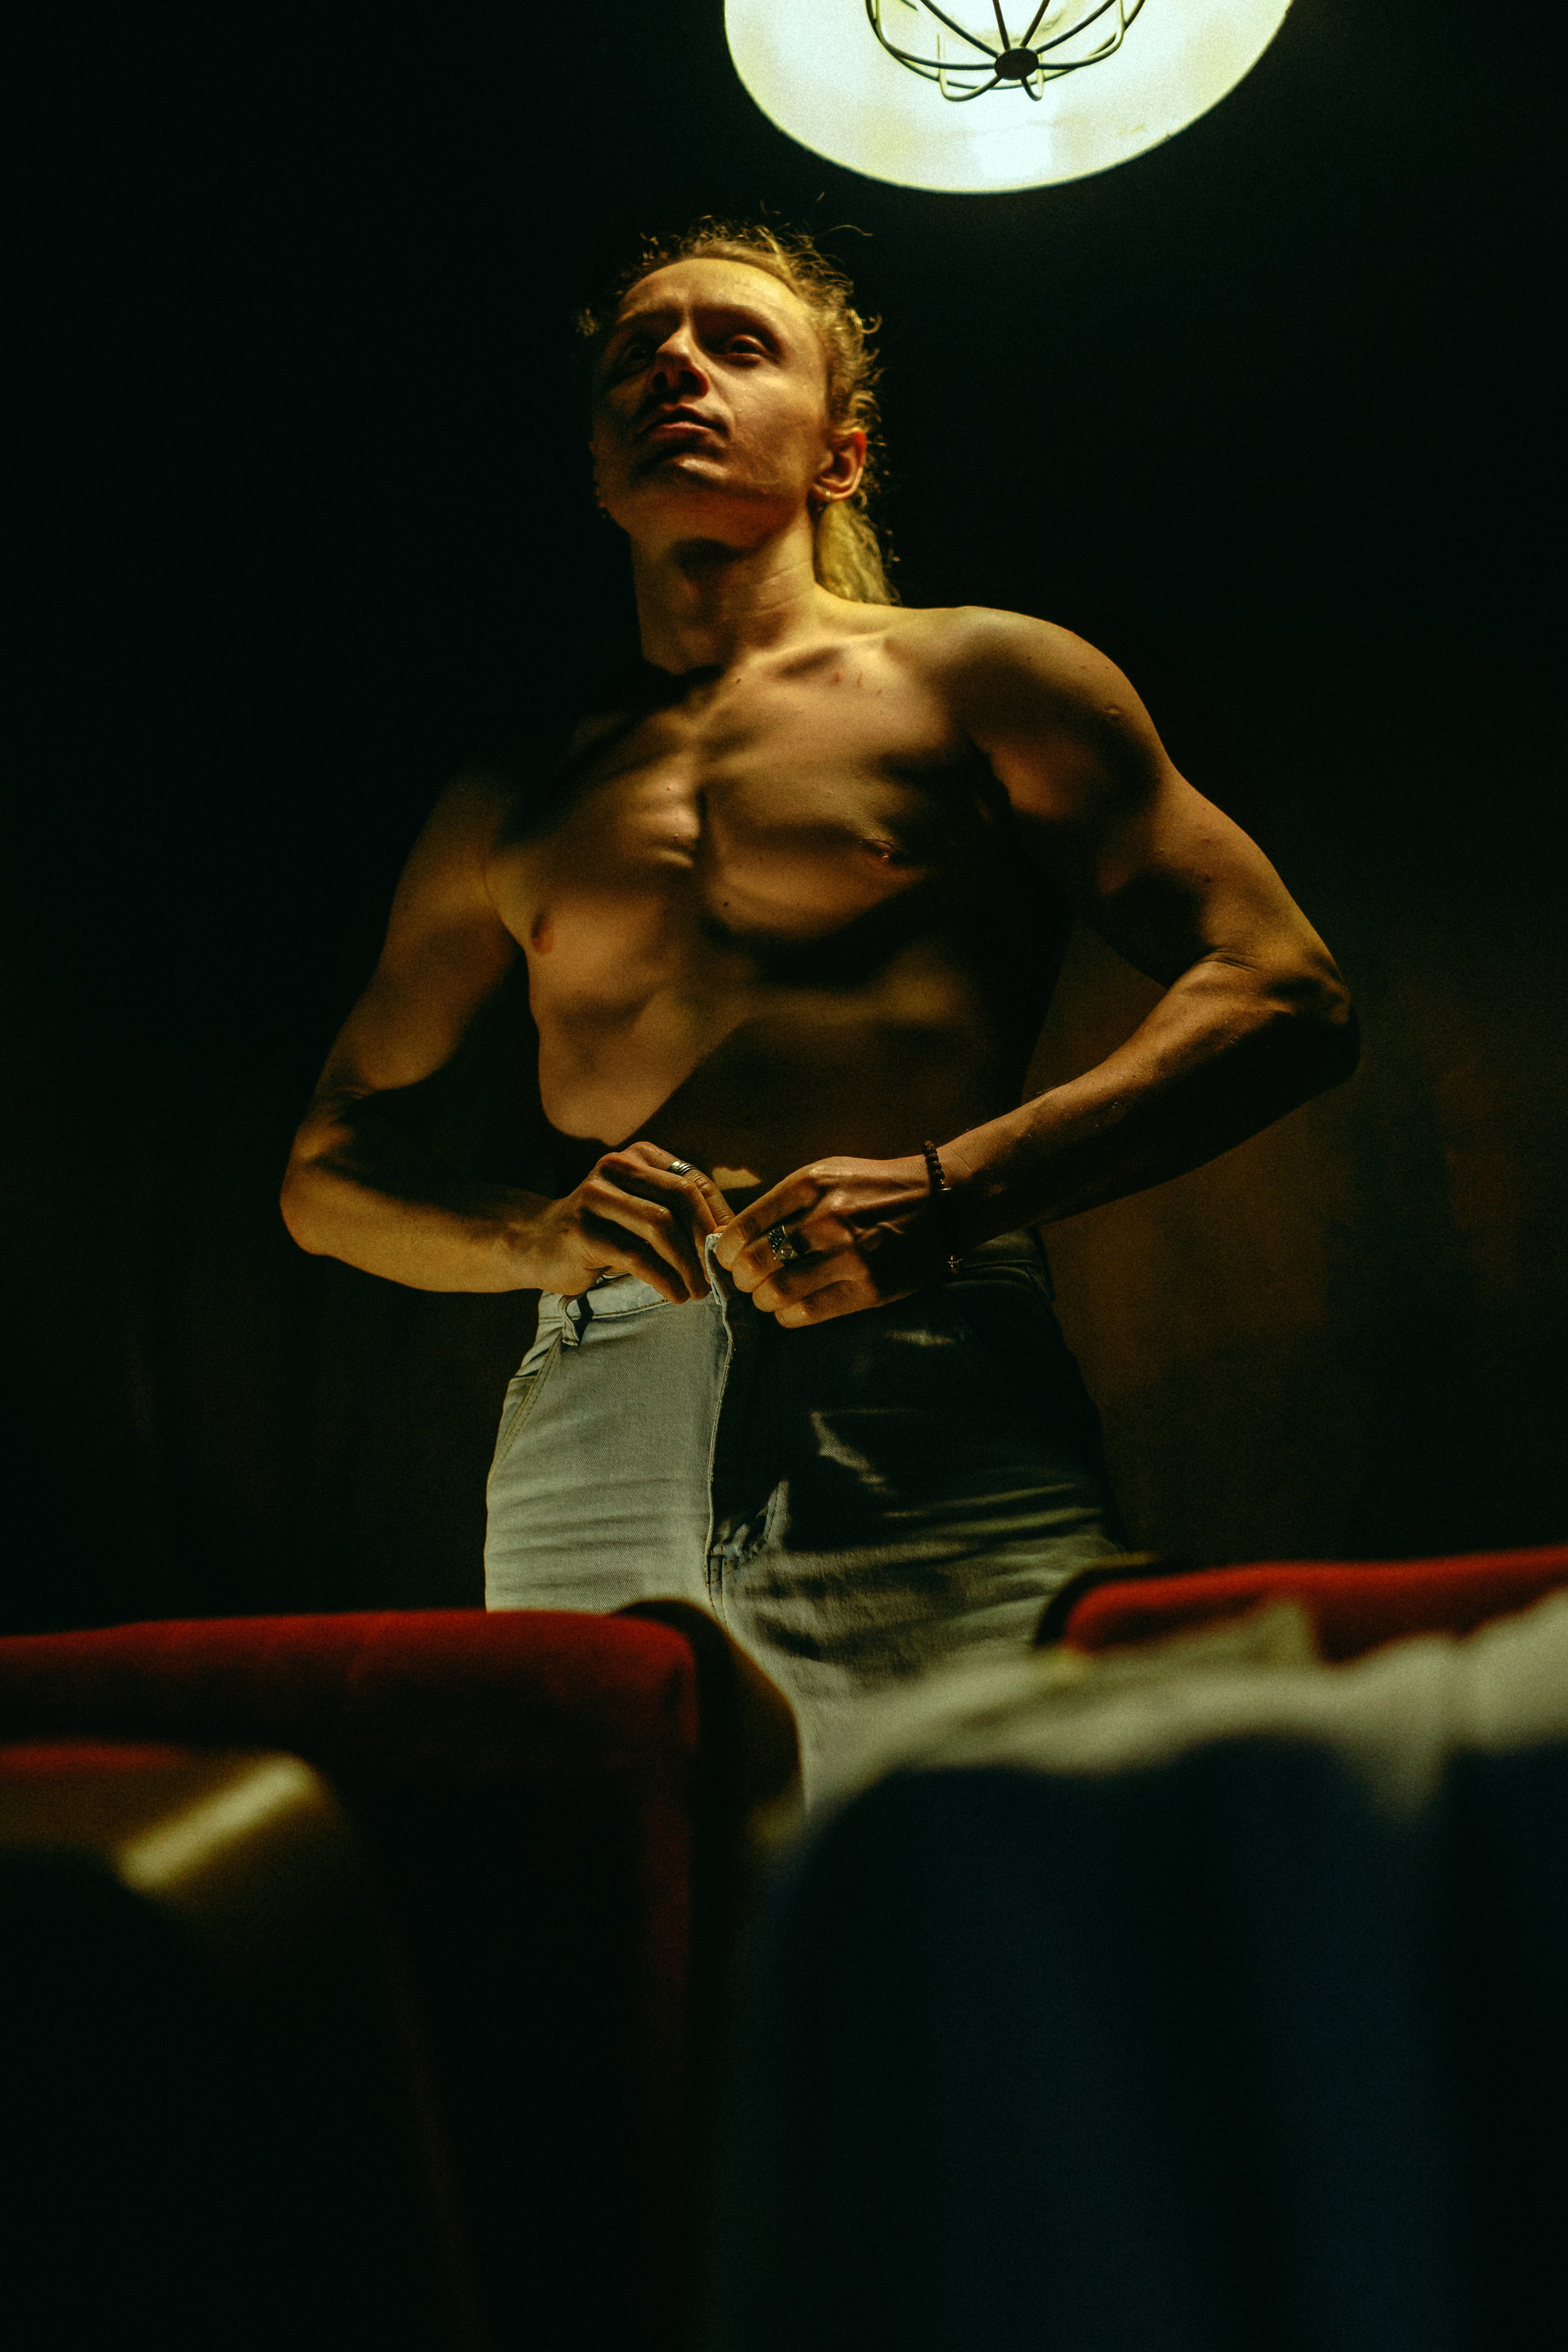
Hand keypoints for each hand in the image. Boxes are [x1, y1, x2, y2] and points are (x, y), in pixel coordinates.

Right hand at [522, 1143, 729, 1302]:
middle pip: (681, 1197)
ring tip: (699, 1290)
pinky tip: (676, 1295)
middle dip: (706, 1239)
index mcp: (638, 1156)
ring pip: (661, 1226)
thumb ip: (678, 1215)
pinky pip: (636, 1256)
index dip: (718, 1218)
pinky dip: (664, 1279)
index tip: (731, 1252)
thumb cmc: (602, 1231)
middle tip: (720, 1274)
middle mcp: (616, 1166)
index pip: (693, 1181)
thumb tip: (729, 1240)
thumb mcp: (641, 1212)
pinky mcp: (582, 1231)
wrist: (536, 1243)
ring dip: (688, 1264)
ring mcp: (594, 1196)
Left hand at [712, 1153, 957, 1325]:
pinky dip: (787, 1316)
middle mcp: (827, 1218)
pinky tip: (790, 1309)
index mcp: (810, 1185)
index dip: (724, 1252)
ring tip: (767, 1298)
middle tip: (746, 1283)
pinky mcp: (869, 1288)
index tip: (726, 1260)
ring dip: (763, 1301)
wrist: (942, 1201)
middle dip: (741, 1280)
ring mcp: (850, 1255)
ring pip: (777, 1293)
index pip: (744, 1228)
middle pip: (755, 1264)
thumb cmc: (874, 1188)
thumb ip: (785, 1202)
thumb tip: (734, 1238)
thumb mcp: (827, 1175)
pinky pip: (808, 1313)